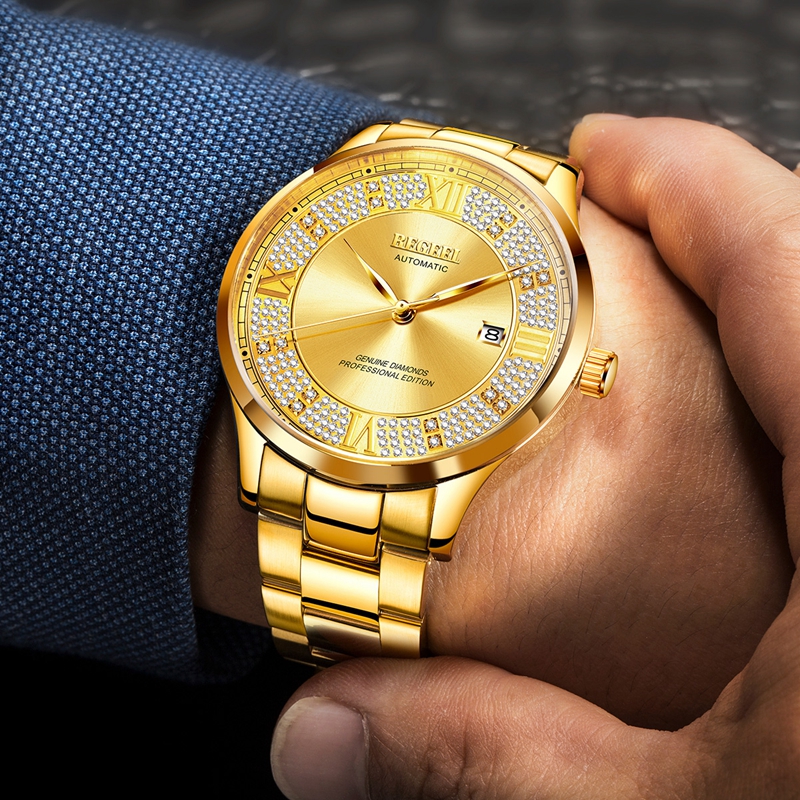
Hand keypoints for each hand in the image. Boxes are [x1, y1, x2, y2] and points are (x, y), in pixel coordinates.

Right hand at [258, 118, 799, 797]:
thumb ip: (493, 757)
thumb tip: (326, 736)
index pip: (784, 253)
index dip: (679, 176)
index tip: (596, 150)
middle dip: (706, 231)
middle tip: (599, 234)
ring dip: (754, 314)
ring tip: (652, 323)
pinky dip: (792, 404)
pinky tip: (742, 449)